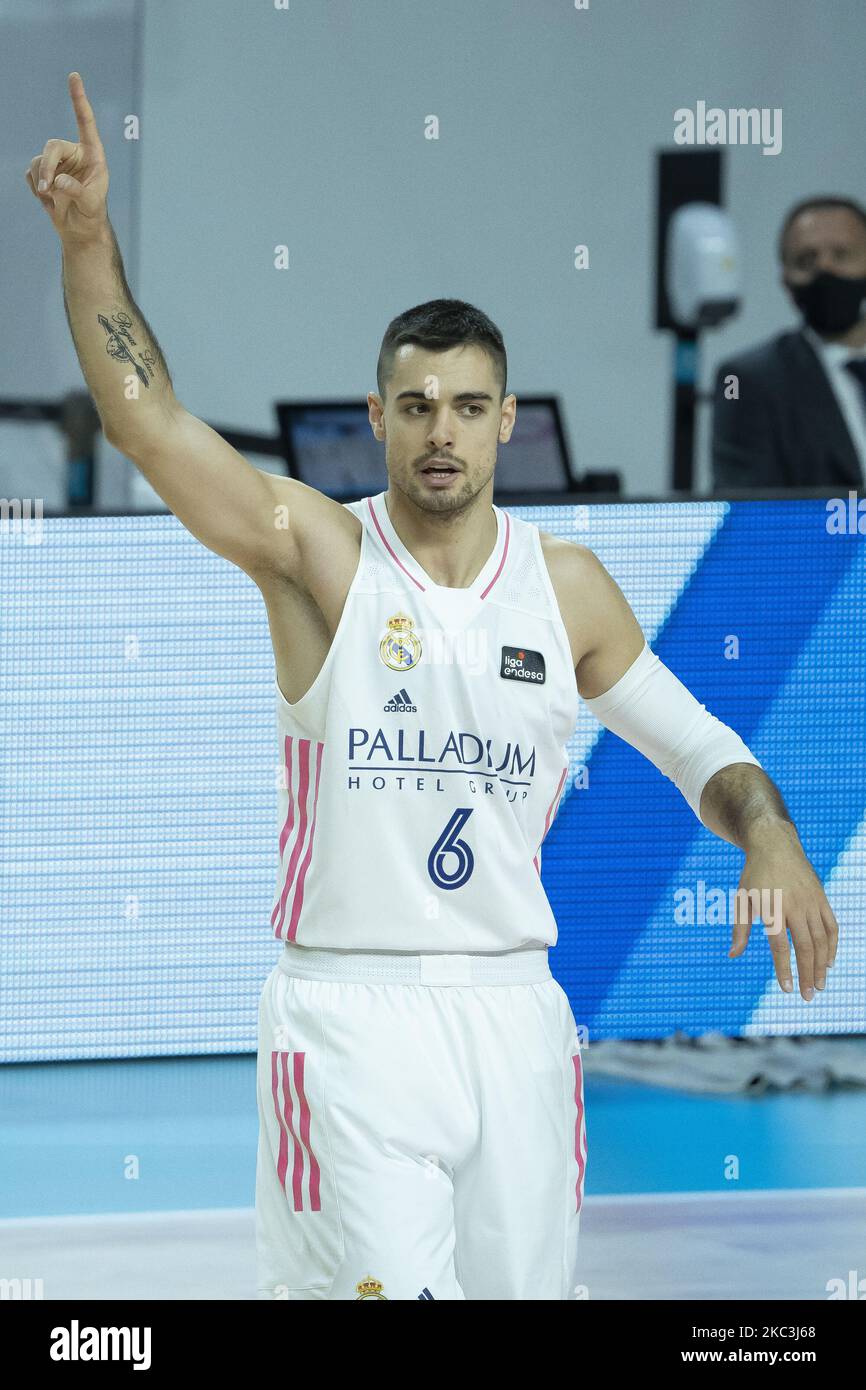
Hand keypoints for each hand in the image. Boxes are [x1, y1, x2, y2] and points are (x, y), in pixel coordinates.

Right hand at [24, 72, 108, 243]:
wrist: (80, 230)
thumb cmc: (92, 214)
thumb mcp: (91, 204)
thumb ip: (78, 191)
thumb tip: (57, 181)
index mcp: (92, 154)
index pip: (85, 122)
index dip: (79, 99)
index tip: (74, 76)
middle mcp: (74, 154)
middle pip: (52, 146)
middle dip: (46, 166)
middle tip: (47, 188)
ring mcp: (57, 163)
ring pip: (38, 160)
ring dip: (40, 180)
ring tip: (49, 199)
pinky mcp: (43, 173)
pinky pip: (31, 173)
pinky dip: (36, 188)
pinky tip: (48, 200)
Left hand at [728, 821, 838, 999]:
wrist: (774, 844)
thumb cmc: (754, 875)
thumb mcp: (741, 899)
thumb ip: (740, 929)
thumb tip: (732, 955)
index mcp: (772, 908)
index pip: (781, 946)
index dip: (785, 969)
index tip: (787, 989)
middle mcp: (795, 906)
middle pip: (805, 947)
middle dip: (808, 974)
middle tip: (808, 996)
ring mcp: (811, 902)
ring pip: (821, 940)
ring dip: (821, 965)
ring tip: (819, 985)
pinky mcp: (822, 898)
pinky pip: (831, 926)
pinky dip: (832, 946)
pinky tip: (828, 962)